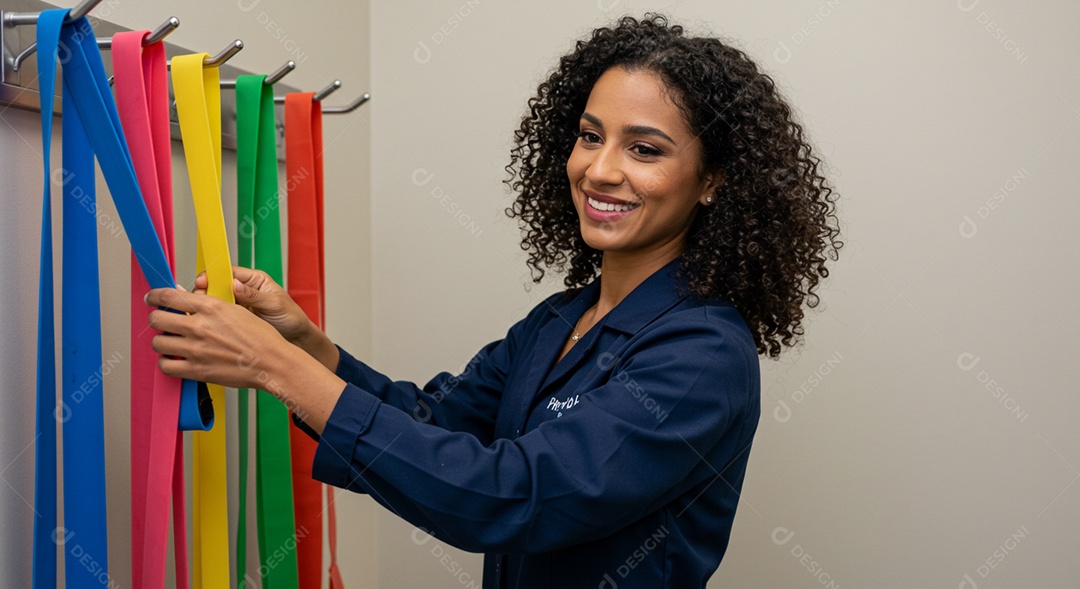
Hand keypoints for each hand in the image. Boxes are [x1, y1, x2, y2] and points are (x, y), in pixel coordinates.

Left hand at [145, 287, 345, 432]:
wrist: (272, 362)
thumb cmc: (259, 337)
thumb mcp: (236, 310)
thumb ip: (209, 304)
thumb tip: (187, 298)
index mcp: (210, 307)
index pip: (168, 296)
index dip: (154, 296)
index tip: (151, 298)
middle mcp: (199, 326)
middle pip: (156, 319)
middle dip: (156, 319)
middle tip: (161, 322)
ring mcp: (196, 349)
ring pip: (157, 343)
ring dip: (162, 342)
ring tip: (171, 342)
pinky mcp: (197, 370)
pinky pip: (166, 366)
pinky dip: (167, 363)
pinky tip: (175, 360)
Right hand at [193, 266, 338, 371]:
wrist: (296, 338)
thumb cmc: (291, 317)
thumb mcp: (274, 304)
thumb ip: (254, 295)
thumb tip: (235, 285)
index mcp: (254, 280)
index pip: (228, 272)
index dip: (213, 276)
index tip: (202, 283)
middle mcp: (243, 290)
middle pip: (217, 286)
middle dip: (206, 292)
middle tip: (199, 301)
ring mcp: (238, 305)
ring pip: (215, 302)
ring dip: (207, 307)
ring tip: (201, 314)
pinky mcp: (235, 320)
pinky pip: (219, 316)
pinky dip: (212, 319)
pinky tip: (208, 323)